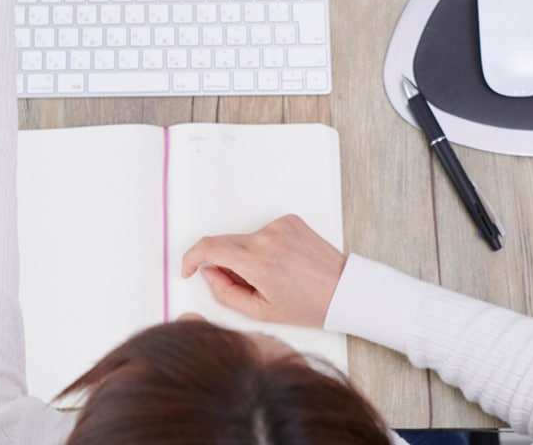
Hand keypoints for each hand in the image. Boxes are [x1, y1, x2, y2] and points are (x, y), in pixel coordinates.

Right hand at [179, 214, 347, 328]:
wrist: (343, 290)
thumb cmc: (308, 305)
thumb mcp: (260, 311)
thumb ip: (225, 293)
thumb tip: (209, 274)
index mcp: (257, 262)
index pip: (208, 248)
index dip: (191, 258)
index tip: (189, 269)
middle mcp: (266, 238)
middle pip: (224, 242)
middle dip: (222, 262)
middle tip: (241, 283)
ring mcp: (279, 226)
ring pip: (244, 239)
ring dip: (246, 256)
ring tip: (270, 277)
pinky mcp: (289, 220)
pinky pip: (263, 232)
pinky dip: (263, 247)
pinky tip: (281, 263)